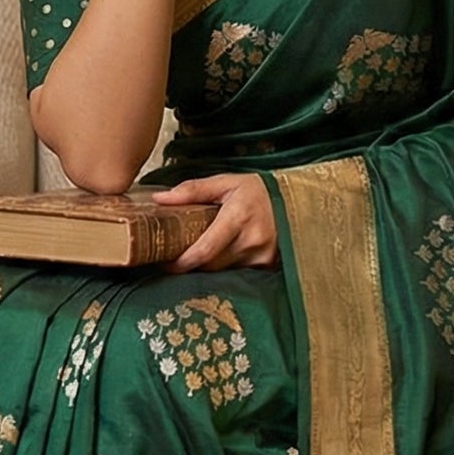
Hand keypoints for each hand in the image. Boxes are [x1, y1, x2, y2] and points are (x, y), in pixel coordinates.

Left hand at [156, 174, 279, 271]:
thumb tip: (159, 198)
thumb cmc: (256, 191)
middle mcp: (252, 240)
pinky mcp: (267, 266)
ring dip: (208, 266)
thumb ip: (193, 190)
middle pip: (210, 264)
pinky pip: (237, 273)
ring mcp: (262, 256)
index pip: (206, 250)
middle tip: (174, 257)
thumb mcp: (226, 182)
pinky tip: (221, 256)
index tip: (166, 265)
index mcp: (238, 217)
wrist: (293, 200)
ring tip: (198, 253)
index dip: (183, 262)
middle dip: (191, 264)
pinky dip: (225, 267)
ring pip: (223, 271)